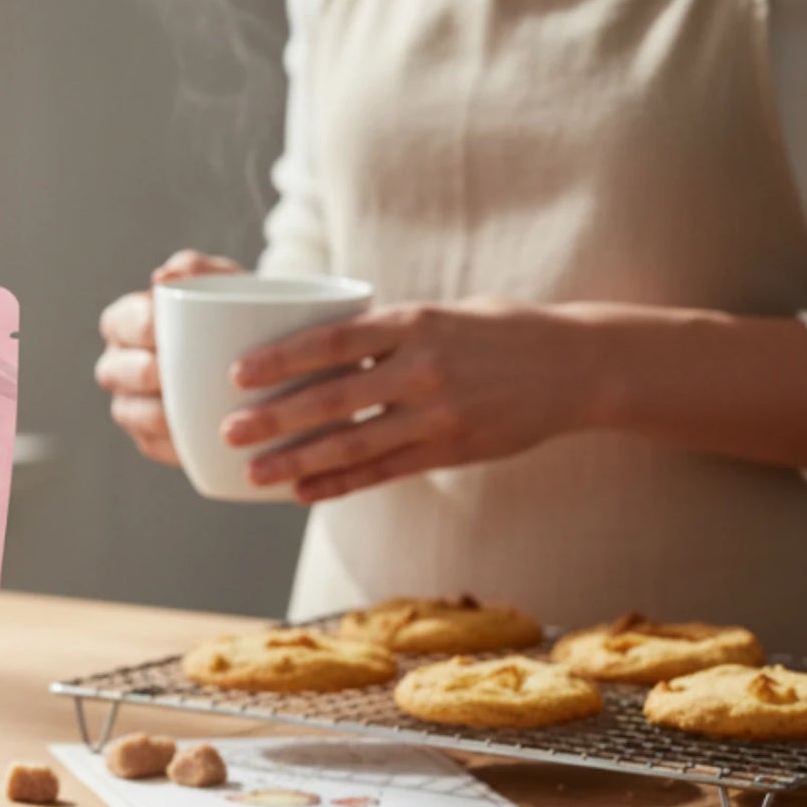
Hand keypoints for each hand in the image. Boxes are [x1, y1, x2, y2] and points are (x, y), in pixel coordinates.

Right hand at [95, 250, 242, 463]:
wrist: (267, 359)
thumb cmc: (238, 311)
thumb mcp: (226, 282)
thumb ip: (198, 269)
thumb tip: (162, 277)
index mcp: (128, 323)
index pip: (119, 322)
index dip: (137, 326)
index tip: (167, 327)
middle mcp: (121, 365)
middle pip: (114, 372)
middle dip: (141, 372)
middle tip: (173, 371)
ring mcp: (132, 404)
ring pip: (128, 412)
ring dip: (155, 413)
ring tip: (188, 408)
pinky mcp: (152, 439)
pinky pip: (153, 446)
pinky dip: (172, 444)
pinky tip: (197, 438)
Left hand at [219, 299, 598, 502]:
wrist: (579, 365)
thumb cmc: (498, 331)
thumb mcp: (441, 315)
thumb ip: (384, 332)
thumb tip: (315, 345)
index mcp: (414, 323)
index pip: (333, 340)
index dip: (281, 358)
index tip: (236, 373)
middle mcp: (423, 369)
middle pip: (332, 398)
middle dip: (274, 418)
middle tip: (228, 431)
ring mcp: (438, 415)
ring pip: (353, 444)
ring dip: (297, 461)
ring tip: (254, 473)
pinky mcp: (451, 450)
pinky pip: (384, 471)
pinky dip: (340, 484)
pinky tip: (303, 492)